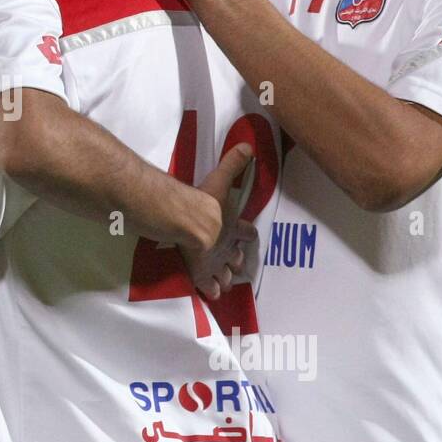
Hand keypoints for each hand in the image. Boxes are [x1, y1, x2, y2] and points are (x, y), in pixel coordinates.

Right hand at [185, 145, 256, 295]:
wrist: (191, 224)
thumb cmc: (205, 203)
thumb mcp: (219, 180)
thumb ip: (233, 164)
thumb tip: (248, 146)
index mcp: (233, 227)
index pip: (246, 232)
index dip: (247, 233)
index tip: (249, 235)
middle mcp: (227, 248)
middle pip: (235, 257)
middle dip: (236, 261)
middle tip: (237, 264)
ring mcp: (215, 263)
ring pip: (225, 275)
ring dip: (226, 278)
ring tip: (226, 284)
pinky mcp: (201, 274)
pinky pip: (209, 286)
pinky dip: (211, 290)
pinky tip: (213, 294)